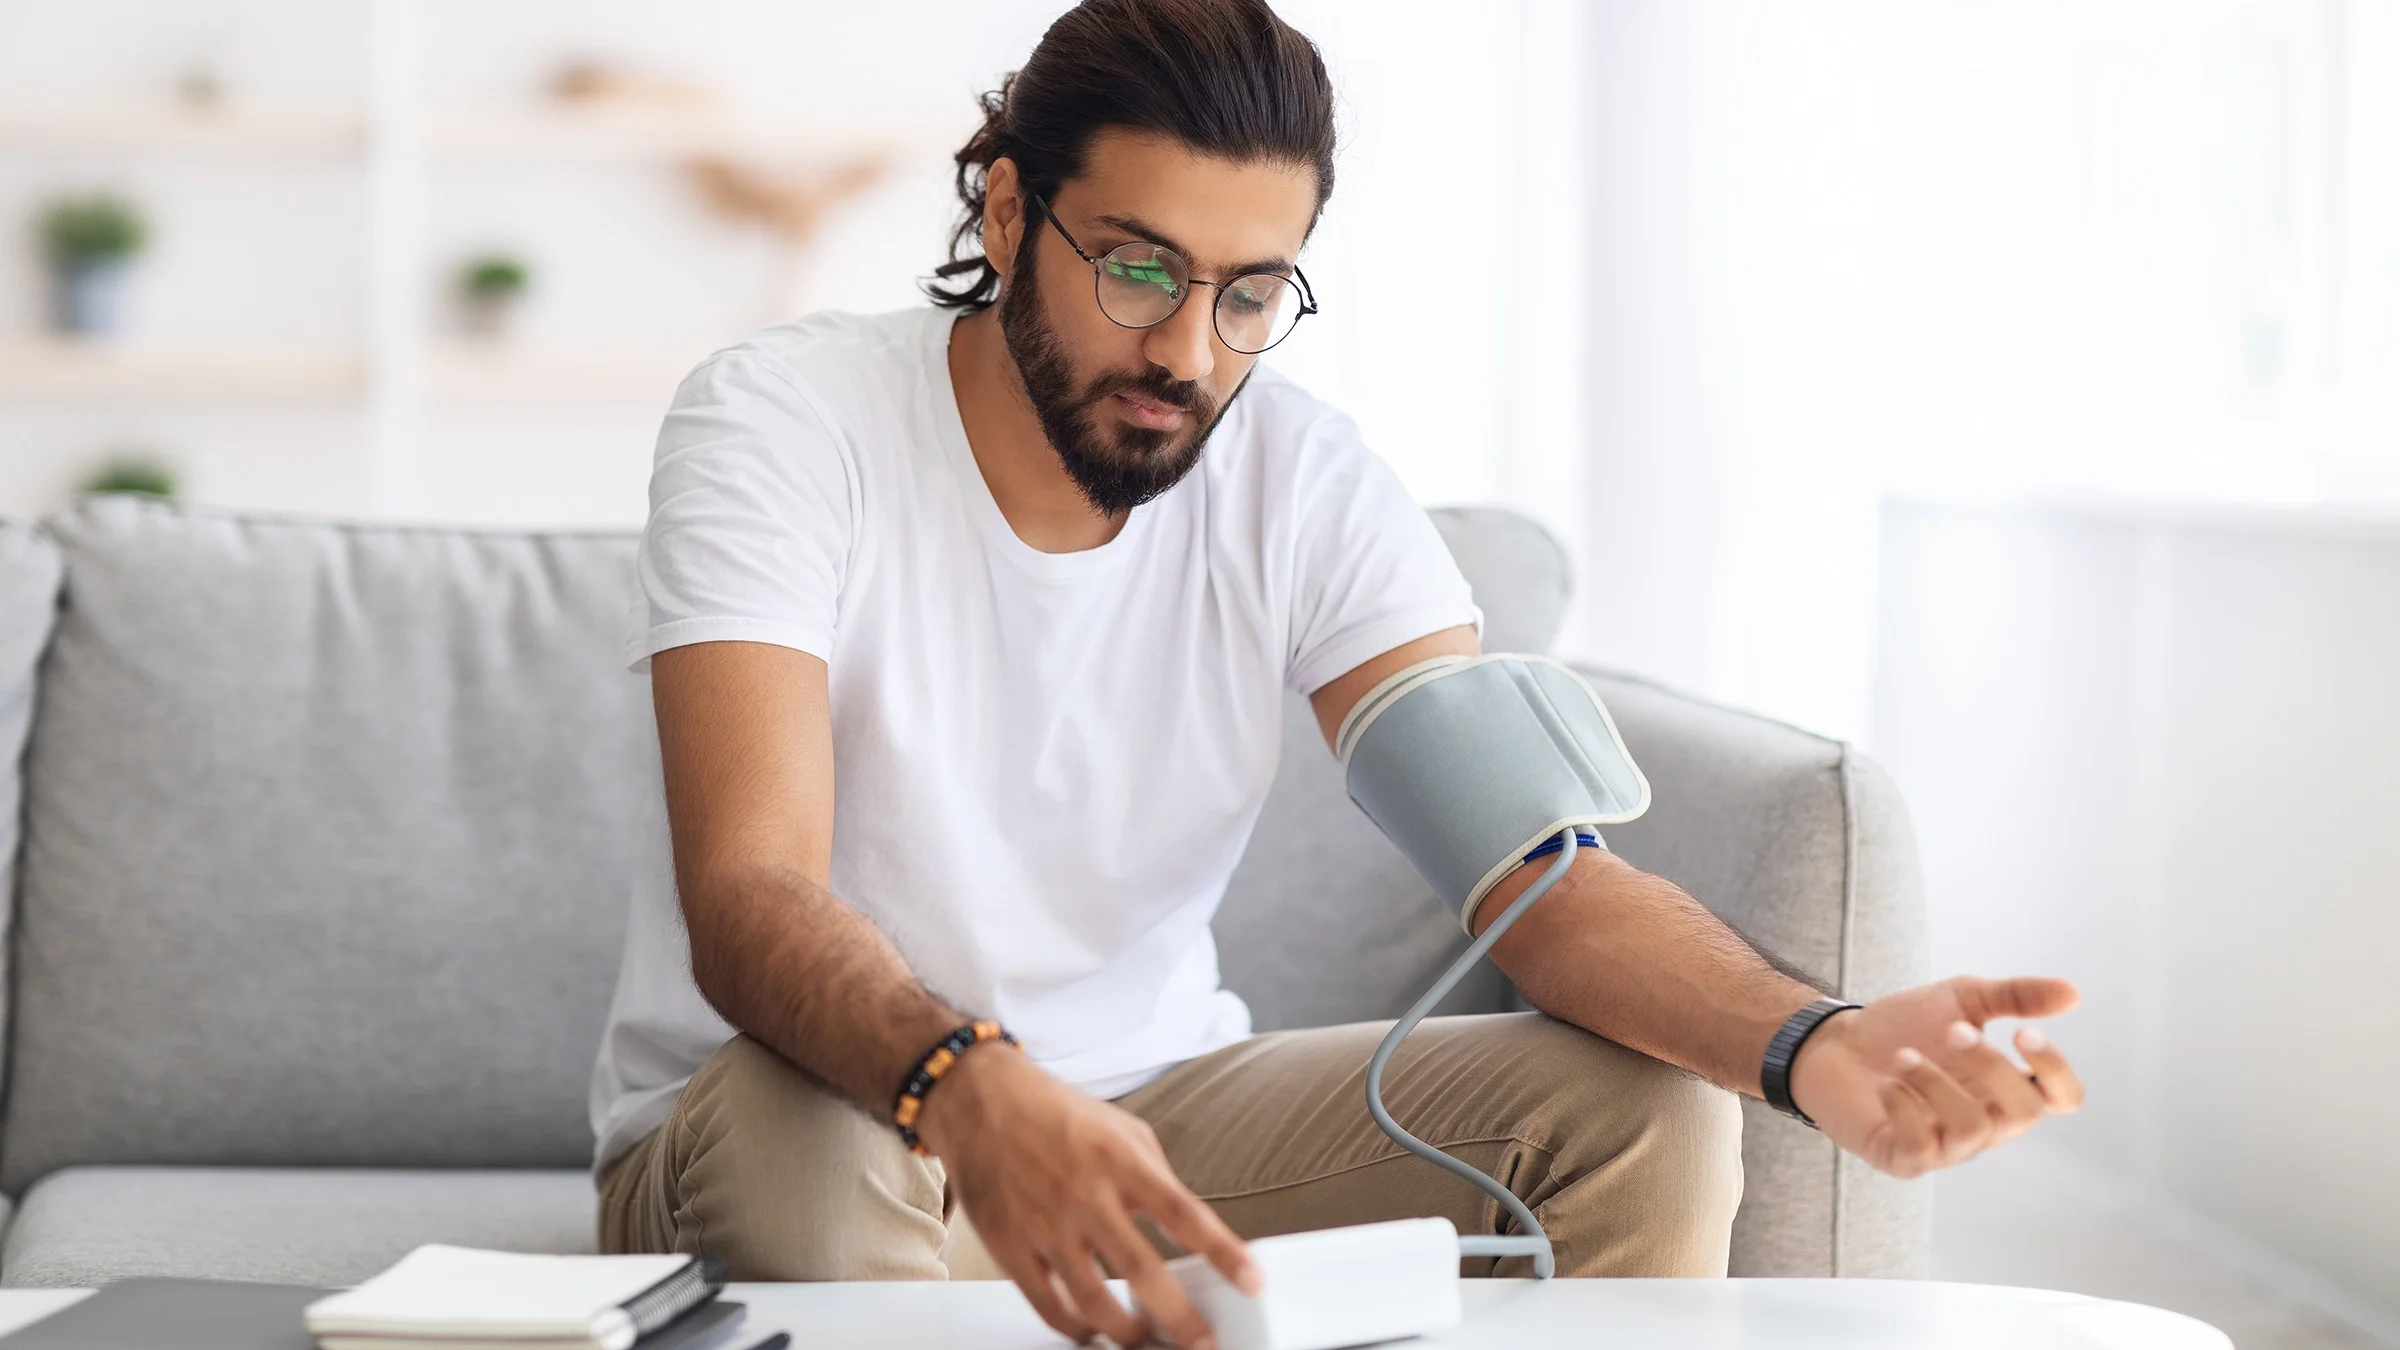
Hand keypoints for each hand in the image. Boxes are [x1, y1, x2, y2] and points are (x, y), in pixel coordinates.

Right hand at [916, 1045, 1259, 1347]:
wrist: (979, 1100)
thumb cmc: (1056, 1113)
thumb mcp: (1123, 1129)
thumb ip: (1155, 1177)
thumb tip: (1186, 1226)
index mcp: (1121, 1159)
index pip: (1183, 1213)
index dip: (1223, 1251)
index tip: (1252, 1282)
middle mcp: (1084, 1193)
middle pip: (1140, 1269)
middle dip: (1179, 1316)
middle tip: (1202, 1342)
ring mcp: (1044, 1224)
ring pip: (1093, 1301)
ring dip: (1127, 1333)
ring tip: (1147, 1341)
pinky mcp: (1009, 1247)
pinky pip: (1049, 1305)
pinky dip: (1076, 1328)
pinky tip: (1093, 1332)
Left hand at [1786, 975, 2084, 1178]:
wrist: (1834, 1043)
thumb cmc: (1905, 1027)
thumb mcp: (1962, 999)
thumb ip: (2015, 996)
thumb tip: (2073, 993)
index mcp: (2008, 1088)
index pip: (2063, 1098)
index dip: (2056, 1071)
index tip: (2023, 1032)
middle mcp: (1988, 1124)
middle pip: (2025, 1113)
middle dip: (1991, 1067)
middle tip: (1953, 1030)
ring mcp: (1949, 1146)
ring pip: (1972, 1129)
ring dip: (1937, 1084)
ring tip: (1903, 1056)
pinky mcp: (1906, 1159)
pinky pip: (1922, 1147)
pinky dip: (1904, 1107)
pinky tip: (1885, 1082)